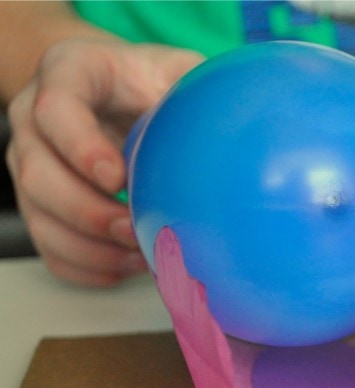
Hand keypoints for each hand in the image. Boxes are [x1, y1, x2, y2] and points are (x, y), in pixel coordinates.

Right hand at [6, 38, 202, 285]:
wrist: (119, 93)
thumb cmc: (148, 82)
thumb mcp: (176, 69)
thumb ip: (193, 86)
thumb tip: (237, 127)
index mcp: (69, 74)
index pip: (56, 109)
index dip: (82, 148)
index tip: (118, 178)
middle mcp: (37, 122)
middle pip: (38, 173)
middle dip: (88, 212)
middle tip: (135, 231)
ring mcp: (32, 165)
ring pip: (40, 217)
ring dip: (91, 247)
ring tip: (140, 254)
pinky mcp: (41, 204)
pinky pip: (50, 248)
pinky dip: (89, 266)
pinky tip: (128, 265)